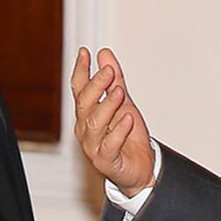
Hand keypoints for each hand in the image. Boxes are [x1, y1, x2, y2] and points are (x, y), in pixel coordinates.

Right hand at [70, 47, 156, 194]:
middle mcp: (85, 129)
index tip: (85, 52)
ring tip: (120, 92)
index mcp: (87, 113)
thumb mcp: (124, 103)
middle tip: (109, 71)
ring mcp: (93, 146)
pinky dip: (119, 131)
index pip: (79, 89)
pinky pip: (109, 145)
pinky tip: (129, 118)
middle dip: (96, 86)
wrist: (141, 168)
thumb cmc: (128, 136)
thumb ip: (115, 81)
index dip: (80, 71)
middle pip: (84, 104)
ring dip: (107, 106)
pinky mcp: (105, 162)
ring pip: (94, 124)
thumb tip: (105, 54)